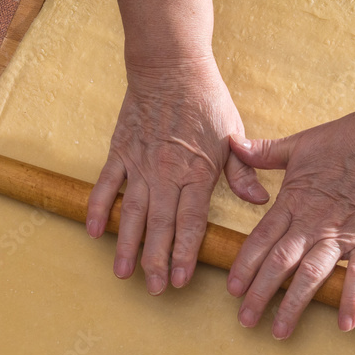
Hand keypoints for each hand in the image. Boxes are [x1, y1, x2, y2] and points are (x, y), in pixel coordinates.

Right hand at [87, 56, 268, 294]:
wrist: (170, 66)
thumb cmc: (206, 100)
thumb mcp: (233, 134)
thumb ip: (242, 171)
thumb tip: (259, 200)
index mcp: (197, 172)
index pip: (191, 222)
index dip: (185, 253)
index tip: (182, 279)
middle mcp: (166, 173)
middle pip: (160, 226)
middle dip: (157, 261)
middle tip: (155, 289)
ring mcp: (139, 164)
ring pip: (132, 213)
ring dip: (127, 245)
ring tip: (123, 273)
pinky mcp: (120, 152)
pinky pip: (107, 185)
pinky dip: (99, 208)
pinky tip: (95, 232)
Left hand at [226, 109, 354, 339]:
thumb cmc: (348, 139)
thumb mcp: (300, 144)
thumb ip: (265, 152)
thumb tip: (233, 143)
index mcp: (293, 202)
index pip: (260, 239)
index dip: (244, 265)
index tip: (231, 289)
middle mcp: (312, 224)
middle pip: (279, 264)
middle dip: (259, 294)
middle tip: (245, 320)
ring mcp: (341, 236)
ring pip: (310, 276)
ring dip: (293, 305)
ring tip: (279, 331)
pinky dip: (352, 300)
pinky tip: (344, 325)